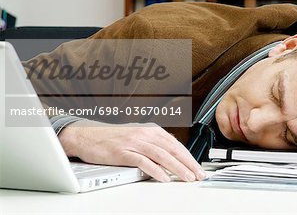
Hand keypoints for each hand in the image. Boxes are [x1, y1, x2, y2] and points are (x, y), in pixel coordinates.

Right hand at [59, 120, 205, 182]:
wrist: (87, 135)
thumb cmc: (112, 138)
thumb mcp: (138, 136)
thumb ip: (154, 144)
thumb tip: (171, 155)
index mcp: (151, 129)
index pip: (175, 144)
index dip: (189, 156)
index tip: (198, 167)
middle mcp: (145, 134)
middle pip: (172, 149)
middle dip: (188, 163)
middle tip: (198, 175)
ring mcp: (134, 142)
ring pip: (162, 155)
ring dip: (177, 168)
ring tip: (187, 177)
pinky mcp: (123, 152)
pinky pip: (144, 162)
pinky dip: (156, 170)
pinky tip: (164, 178)